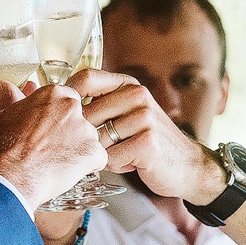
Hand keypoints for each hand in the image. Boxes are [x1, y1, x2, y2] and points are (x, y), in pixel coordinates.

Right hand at [0, 84, 107, 206]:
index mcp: (52, 95)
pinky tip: (67, 170)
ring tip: (57, 162)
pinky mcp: (93, 151)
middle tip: (54, 147)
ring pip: (89, 139)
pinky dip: (87, 166)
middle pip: (79, 119)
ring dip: (78, 149)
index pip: (67, 100)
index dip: (59, 117)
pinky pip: (98, 158)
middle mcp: (71, 108)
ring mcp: (84, 129)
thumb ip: (29, 105)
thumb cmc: (6, 150)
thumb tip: (31, 103)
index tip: (53, 127)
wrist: (11, 176)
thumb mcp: (10, 115)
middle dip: (70, 133)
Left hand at [68, 70, 219, 202]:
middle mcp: (137, 95)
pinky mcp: (147, 141)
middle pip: (86, 114)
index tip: (63, 114)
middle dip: (87, 137)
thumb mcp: (126, 114)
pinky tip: (133, 162)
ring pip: (96, 140)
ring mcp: (143, 117)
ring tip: (123, 153)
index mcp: (128, 85)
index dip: (69, 96)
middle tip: (107, 146)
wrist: (187, 166)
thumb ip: (100, 105)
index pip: (87, 78)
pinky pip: (110, 158)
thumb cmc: (147, 141)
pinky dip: (116, 165)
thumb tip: (58, 103)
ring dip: (104, 154)